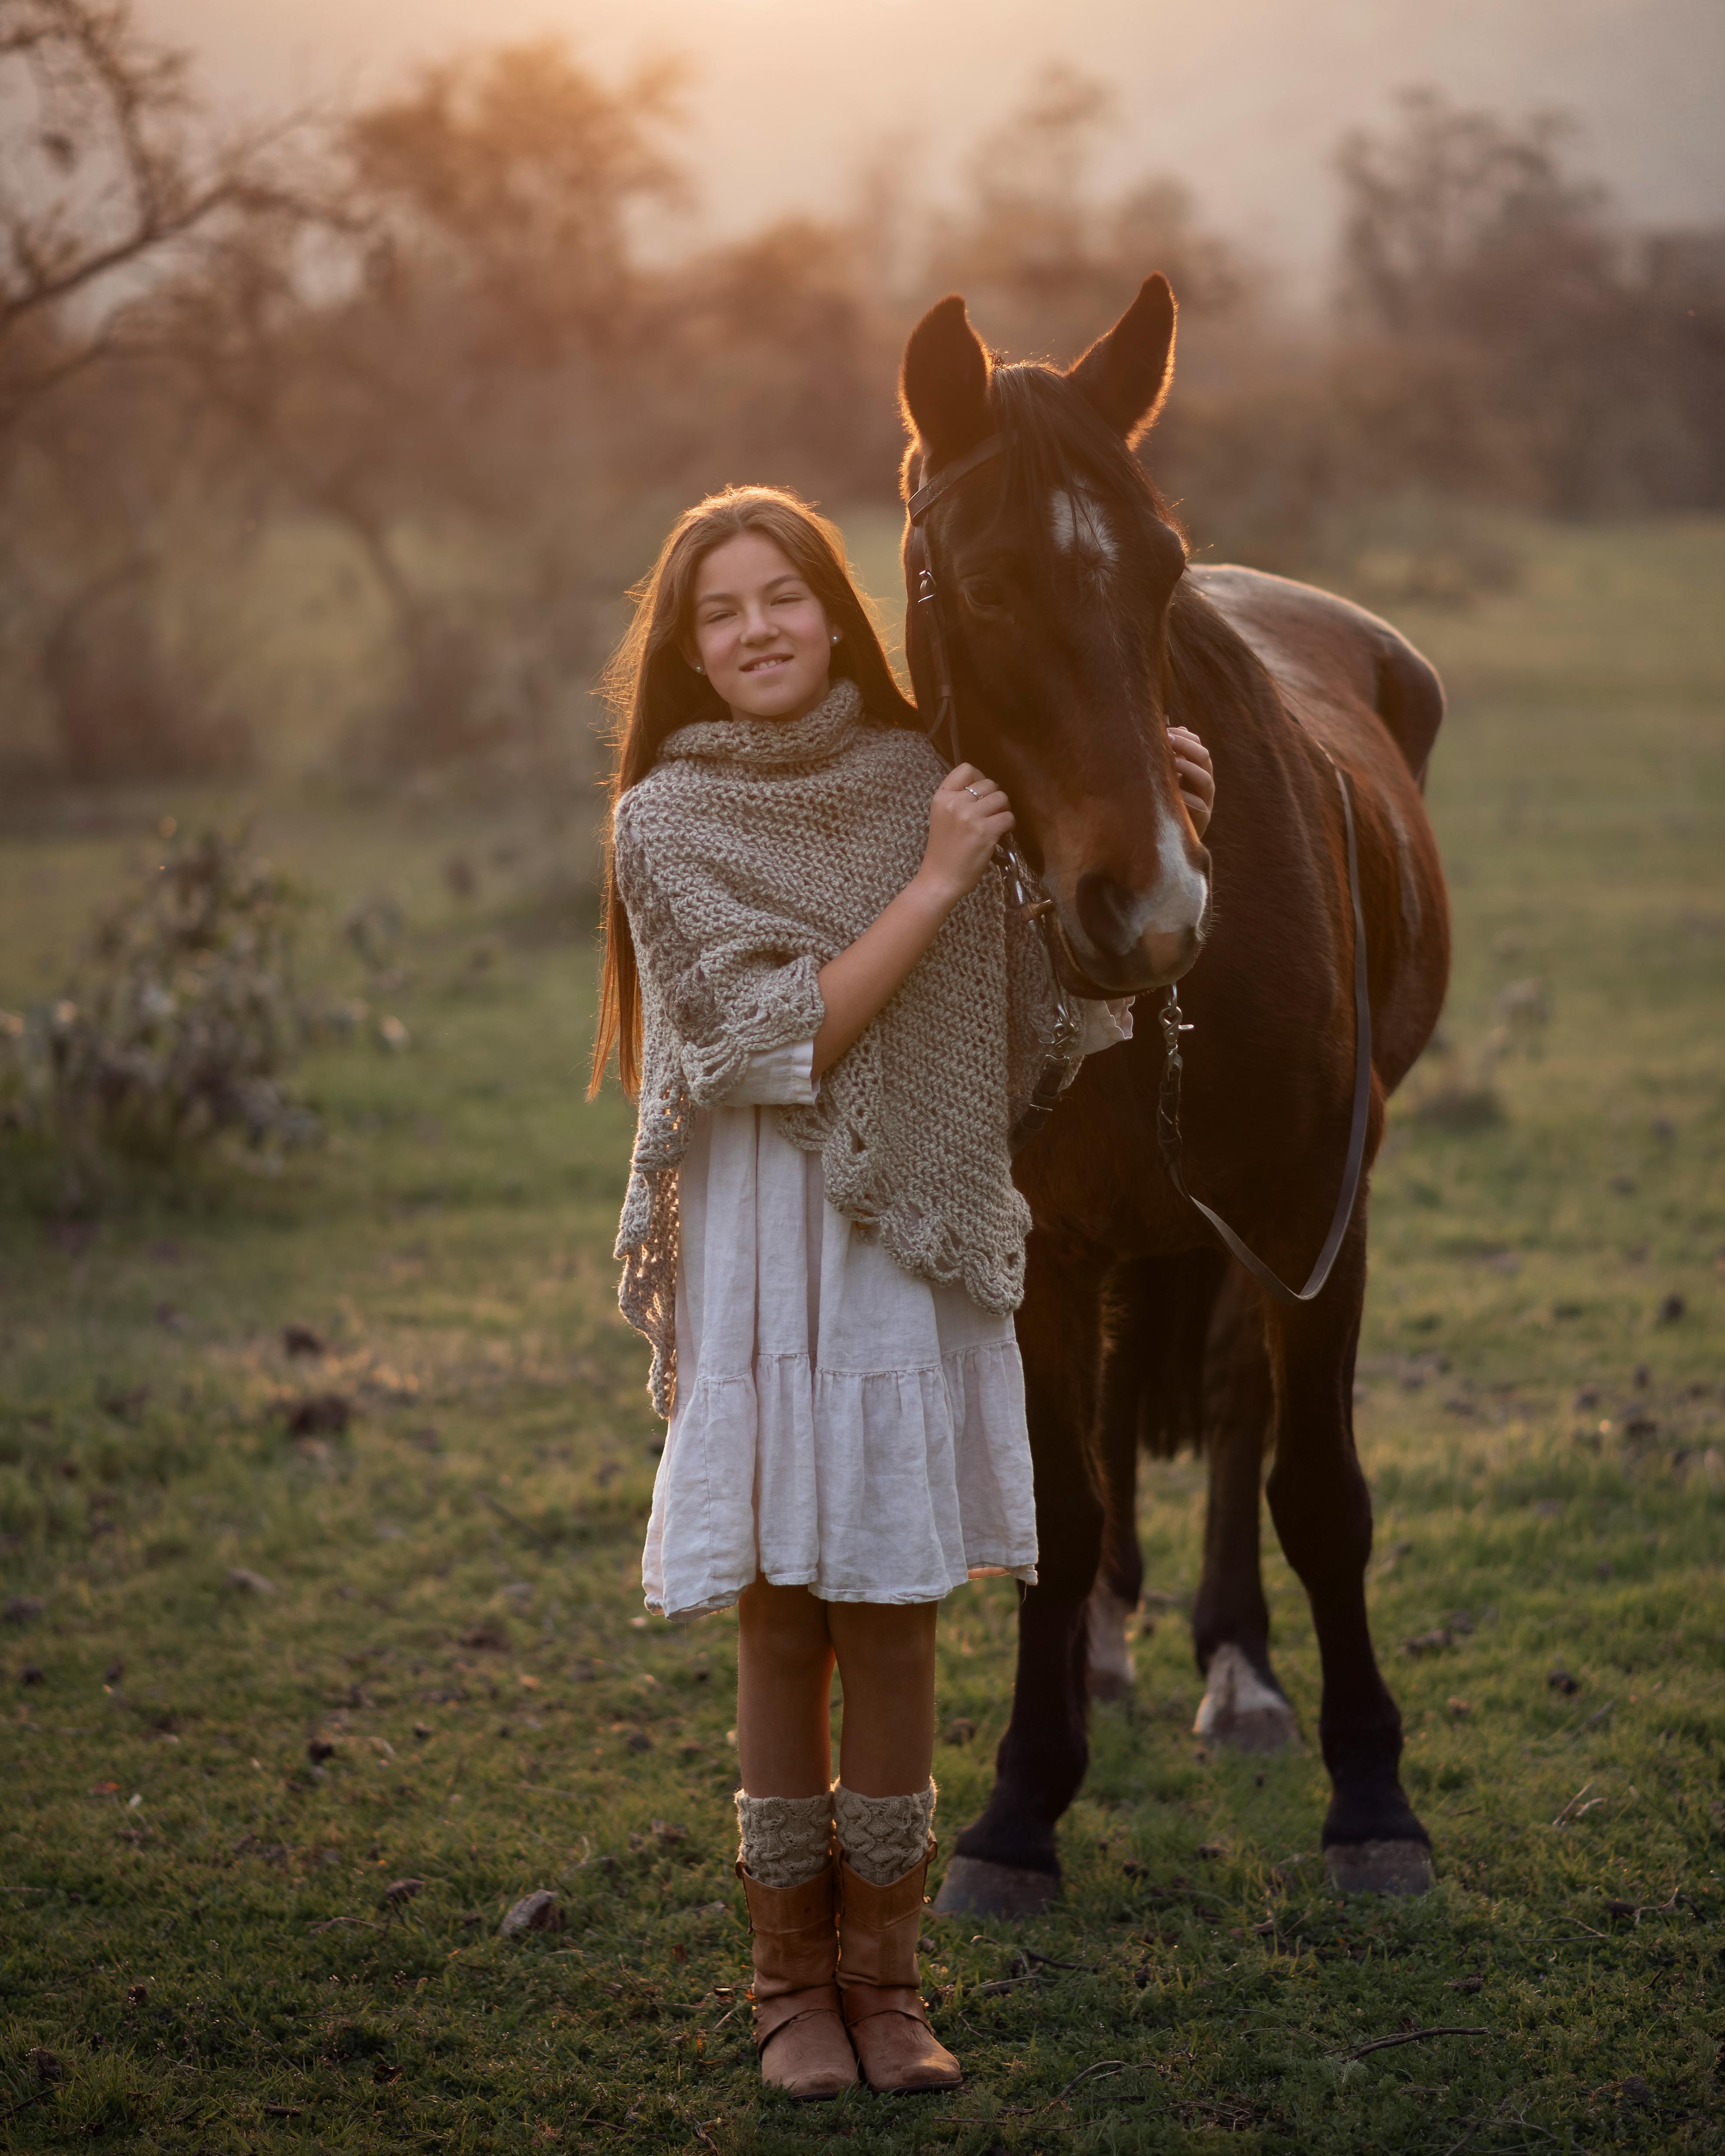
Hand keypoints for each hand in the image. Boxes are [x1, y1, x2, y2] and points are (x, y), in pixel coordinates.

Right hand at [917, 762, 1014, 903]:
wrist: (941, 879)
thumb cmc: (943, 851)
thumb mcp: (942, 816)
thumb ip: (958, 799)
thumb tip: (987, 787)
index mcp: (942, 797)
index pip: (966, 769)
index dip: (979, 778)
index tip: (980, 794)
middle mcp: (955, 803)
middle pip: (989, 784)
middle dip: (994, 798)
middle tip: (990, 815)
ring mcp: (970, 817)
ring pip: (1002, 798)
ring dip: (1003, 811)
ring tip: (995, 824)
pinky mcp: (985, 832)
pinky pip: (1008, 818)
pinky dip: (1009, 826)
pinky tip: (1000, 834)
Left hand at [1169, 726, 1213, 838]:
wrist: (1173, 836)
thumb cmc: (1169, 802)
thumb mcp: (1170, 779)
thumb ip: (1173, 757)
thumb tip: (1178, 728)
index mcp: (1199, 770)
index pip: (1198, 747)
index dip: (1186, 738)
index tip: (1166, 730)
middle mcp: (1205, 783)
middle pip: (1204, 758)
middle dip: (1187, 746)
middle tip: (1167, 740)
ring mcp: (1206, 801)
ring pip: (1205, 779)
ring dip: (1188, 768)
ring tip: (1171, 762)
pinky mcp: (1202, 819)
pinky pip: (1198, 806)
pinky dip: (1186, 797)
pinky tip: (1172, 791)